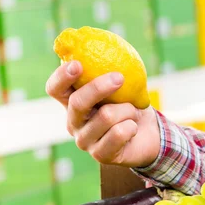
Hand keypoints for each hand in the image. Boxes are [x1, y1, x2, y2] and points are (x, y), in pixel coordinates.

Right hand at [46, 61, 160, 167]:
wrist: (149, 134)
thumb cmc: (132, 105)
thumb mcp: (123, 86)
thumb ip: (112, 70)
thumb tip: (111, 49)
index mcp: (72, 102)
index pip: (55, 89)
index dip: (62, 77)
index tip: (78, 64)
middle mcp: (73, 122)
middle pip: (78, 102)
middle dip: (99, 87)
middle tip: (119, 77)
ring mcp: (85, 141)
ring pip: (106, 116)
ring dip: (127, 110)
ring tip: (131, 113)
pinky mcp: (100, 156)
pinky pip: (119, 133)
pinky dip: (132, 126)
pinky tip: (132, 129)